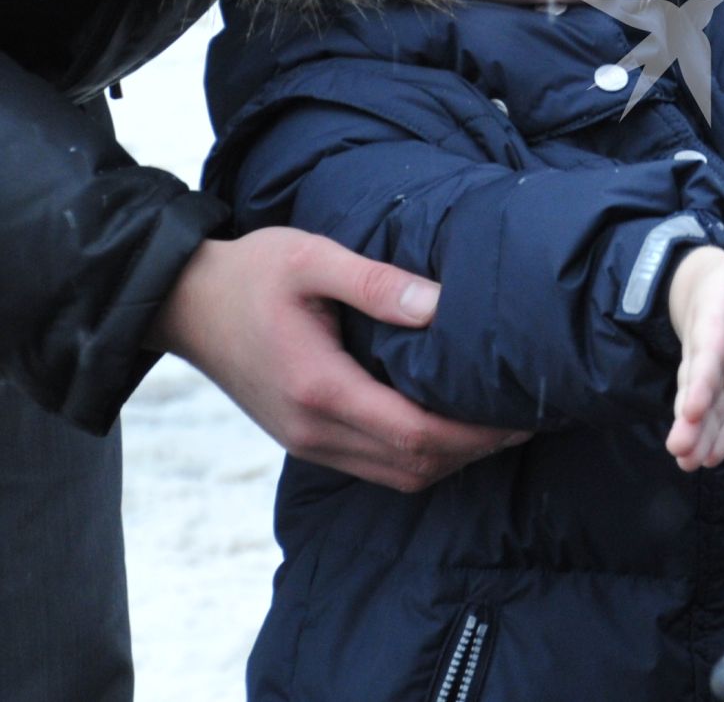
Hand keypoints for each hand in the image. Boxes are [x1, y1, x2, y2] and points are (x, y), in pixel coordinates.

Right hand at [149, 227, 530, 490]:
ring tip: (501, 424)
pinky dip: (421, 456)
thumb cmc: (251, 272)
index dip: (477, 432)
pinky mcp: (305, 438)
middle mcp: (314, 430)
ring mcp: (306, 441)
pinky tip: (451, 425)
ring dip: (452, 458)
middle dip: (478, 449)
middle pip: (415, 465)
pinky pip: (375, 466)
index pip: (417, 433)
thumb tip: (440, 306)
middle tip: (531, 418)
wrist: (182, 302)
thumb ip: (376, 283)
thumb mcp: (312, 258)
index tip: (525, 413)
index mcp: (320, 388)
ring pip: (398, 475)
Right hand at [664, 247, 723, 471]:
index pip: (706, 354)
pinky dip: (717, 438)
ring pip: (705, 410)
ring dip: (698, 436)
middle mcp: (706, 354)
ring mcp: (716, 377)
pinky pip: (723, 417)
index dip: (699, 381)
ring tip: (689, 463)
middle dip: (689, 420)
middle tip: (680, 448)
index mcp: (712, 322)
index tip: (691, 409)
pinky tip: (709, 459)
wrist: (715, 293)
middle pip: (696, 388)